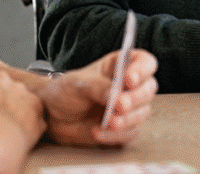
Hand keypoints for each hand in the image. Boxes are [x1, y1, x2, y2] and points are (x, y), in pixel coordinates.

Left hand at [39, 48, 158, 145]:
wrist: (51, 116)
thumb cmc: (64, 92)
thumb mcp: (78, 83)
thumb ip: (99, 88)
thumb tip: (119, 98)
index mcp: (120, 66)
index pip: (144, 62)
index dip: (142, 70)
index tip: (129, 79)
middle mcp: (127, 87)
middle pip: (148, 89)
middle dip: (136, 98)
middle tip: (120, 105)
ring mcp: (127, 108)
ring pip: (143, 113)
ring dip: (128, 119)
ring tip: (109, 122)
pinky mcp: (121, 128)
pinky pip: (129, 134)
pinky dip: (115, 136)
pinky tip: (98, 132)